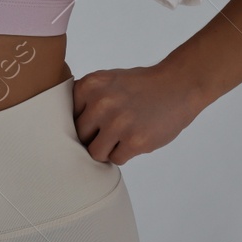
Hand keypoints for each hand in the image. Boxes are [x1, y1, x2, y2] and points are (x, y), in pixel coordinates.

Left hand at [71, 64, 203, 164]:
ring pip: (95, 152)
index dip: (81, 122)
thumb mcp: (107, 82)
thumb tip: (63, 132)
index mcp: (90, 85)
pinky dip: (124, 154)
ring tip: (120, 137)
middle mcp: (101, 103)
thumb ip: (86, 100)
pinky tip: (134, 139)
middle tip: (108, 132)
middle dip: (92, 137)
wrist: (178, 85)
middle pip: (79, 136)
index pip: (67, 117)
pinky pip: (116, 159)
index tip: (94, 122)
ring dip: (107, 149)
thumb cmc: (140, 86)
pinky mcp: (135, 141)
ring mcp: (118, 123)